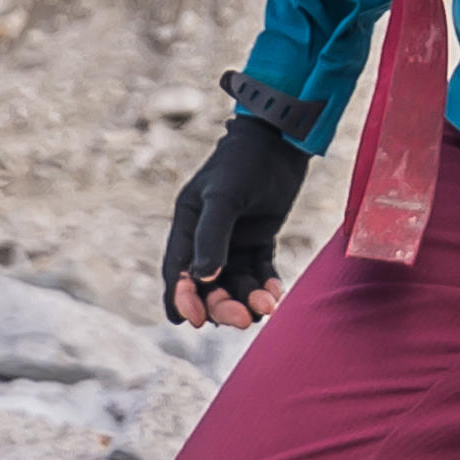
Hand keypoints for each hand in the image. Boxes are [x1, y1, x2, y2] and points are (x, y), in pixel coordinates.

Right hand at [160, 117, 309, 328]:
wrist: (281, 138)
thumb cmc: (244, 162)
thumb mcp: (223, 197)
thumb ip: (211, 237)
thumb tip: (201, 279)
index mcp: (187, 223)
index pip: (178, 271)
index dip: (183, 298)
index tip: (193, 321)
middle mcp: (206, 236)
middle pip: (208, 284)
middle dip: (222, 304)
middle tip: (244, 319)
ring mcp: (234, 238)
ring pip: (235, 281)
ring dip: (247, 298)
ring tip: (267, 308)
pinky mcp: (259, 238)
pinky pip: (259, 270)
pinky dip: (266, 285)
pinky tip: (276, 296)